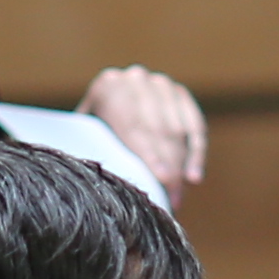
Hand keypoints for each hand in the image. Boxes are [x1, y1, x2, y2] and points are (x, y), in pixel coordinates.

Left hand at [82, 65, 206, 197]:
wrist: (102, 101)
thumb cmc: (86, 132)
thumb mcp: (82, 136)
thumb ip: (89, 146)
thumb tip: (103, 178)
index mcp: (108, 87)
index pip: (134, 126)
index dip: (150, 154)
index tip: (163, 180)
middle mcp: (136, 80)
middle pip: (158, 130)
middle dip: (169, 166)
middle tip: (173, 199)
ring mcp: (159, 84)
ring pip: (177, 130)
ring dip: (181, 165)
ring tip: (179, 196)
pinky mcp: (179, 93)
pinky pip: (195, 126)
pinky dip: (197, 154)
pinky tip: (194, 178)